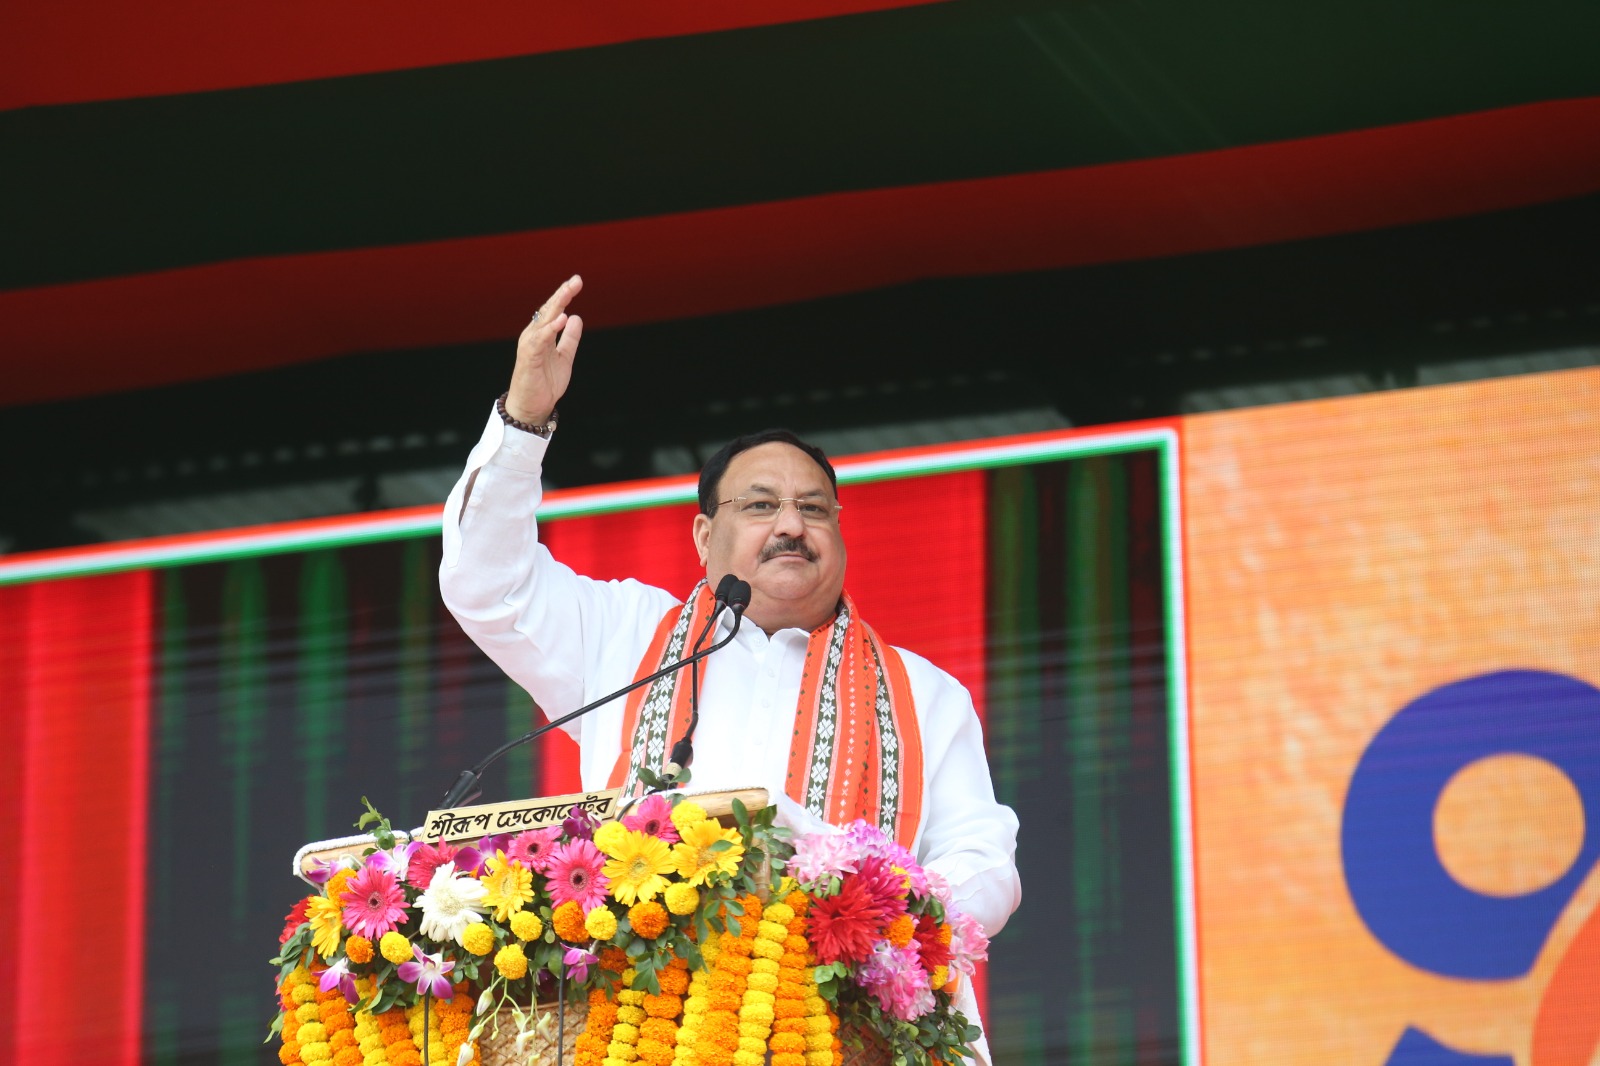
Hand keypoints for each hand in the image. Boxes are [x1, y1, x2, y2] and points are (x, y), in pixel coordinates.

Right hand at [506, 275, 583, 423]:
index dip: (564, 295)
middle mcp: (534, 336)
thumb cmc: (545, 382)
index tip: (577, 281)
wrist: (532, 406)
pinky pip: (540, 340)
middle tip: (576, 280)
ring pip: (543, 320)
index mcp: (542, 334)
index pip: (554, 310)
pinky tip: (561, 319)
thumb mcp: (564, 357)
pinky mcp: (529, 357)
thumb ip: (570, 339)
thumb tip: (576, 318)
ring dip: (556, 306)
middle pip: (549, 310)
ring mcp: (530, 345)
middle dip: (562, 294)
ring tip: (568, 293)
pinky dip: (549, 329)